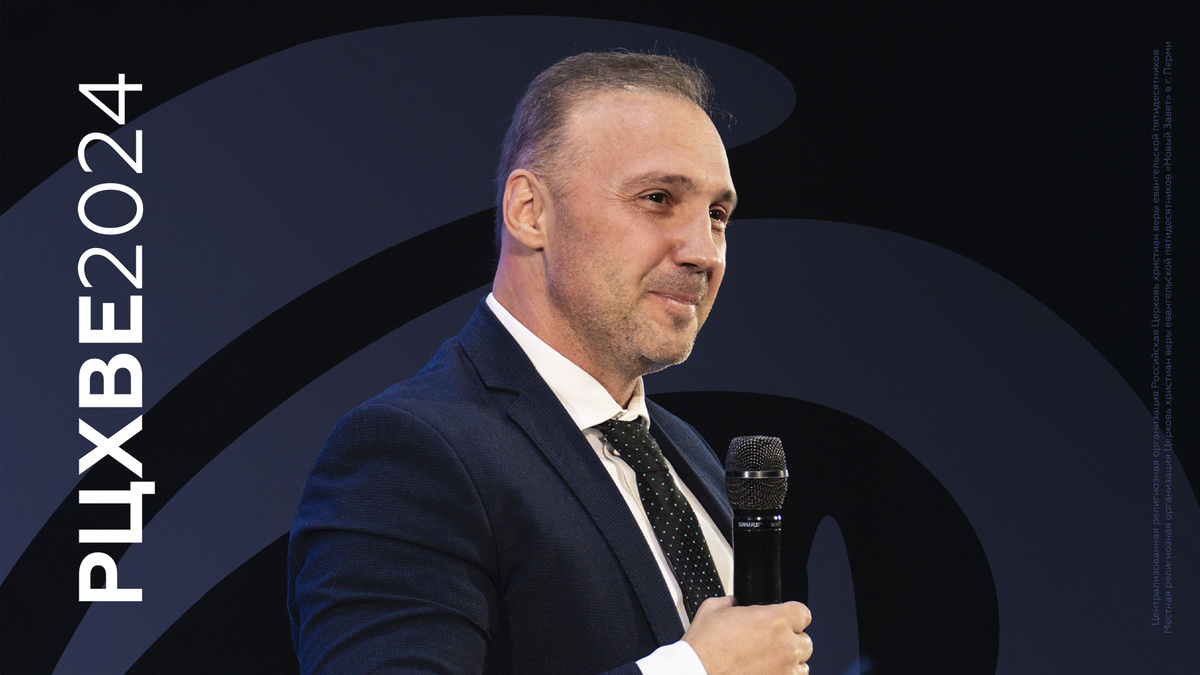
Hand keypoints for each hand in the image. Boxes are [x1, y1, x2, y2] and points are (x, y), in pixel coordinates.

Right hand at [682, 596, 812, 674]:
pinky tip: (768, 672)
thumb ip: (732, 602)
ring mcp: (785, 670)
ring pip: (802, 664)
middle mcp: (785, 646)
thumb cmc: (703, 648)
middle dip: (790, 639)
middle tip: (771, 643)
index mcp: (773, 620)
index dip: (792, 616)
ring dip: (789, 661)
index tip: (786, 621)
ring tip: (769, 661)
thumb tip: (734, 602)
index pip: (803, 613)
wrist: (697, 674)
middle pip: (805, 640)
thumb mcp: (713, 609)